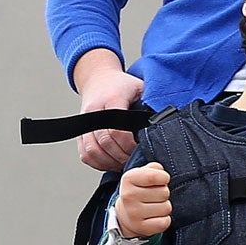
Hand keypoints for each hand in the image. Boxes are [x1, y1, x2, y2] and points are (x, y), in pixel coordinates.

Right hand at [73, 51, 144, 172]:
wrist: (98, 79)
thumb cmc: (123, 86)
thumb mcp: (141, 88)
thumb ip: (150, 104)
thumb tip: (165, 124)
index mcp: (112, 99)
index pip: (116, 129)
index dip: (129, 144)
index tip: (141, 149)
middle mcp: (94, 111)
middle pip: (104, 142)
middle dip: (122, 156)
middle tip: (137, 161)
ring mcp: (85, 122)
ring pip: (92, 150)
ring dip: (110, 162)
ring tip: (126, 164)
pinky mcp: (80, 132)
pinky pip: (85, 154)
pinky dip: (98, 163)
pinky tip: (112, 164)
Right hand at [114, 163, 171, 237]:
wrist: (126, 214)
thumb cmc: (139, 191)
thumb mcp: (142, 174)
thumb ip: (154, 168)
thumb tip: (161, 172)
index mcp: (128, 179)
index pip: (155, 176)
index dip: (164, 178)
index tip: (161, 180)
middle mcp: (128, 196)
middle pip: (165, 192)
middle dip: (164, 193)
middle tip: (154, 196)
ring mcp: (133, 213)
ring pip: (167, 207)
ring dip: (164, 207)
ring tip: (153, 206)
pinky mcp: (141, 227)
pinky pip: (165, 222)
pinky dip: (164, 219)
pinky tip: (154, 217)